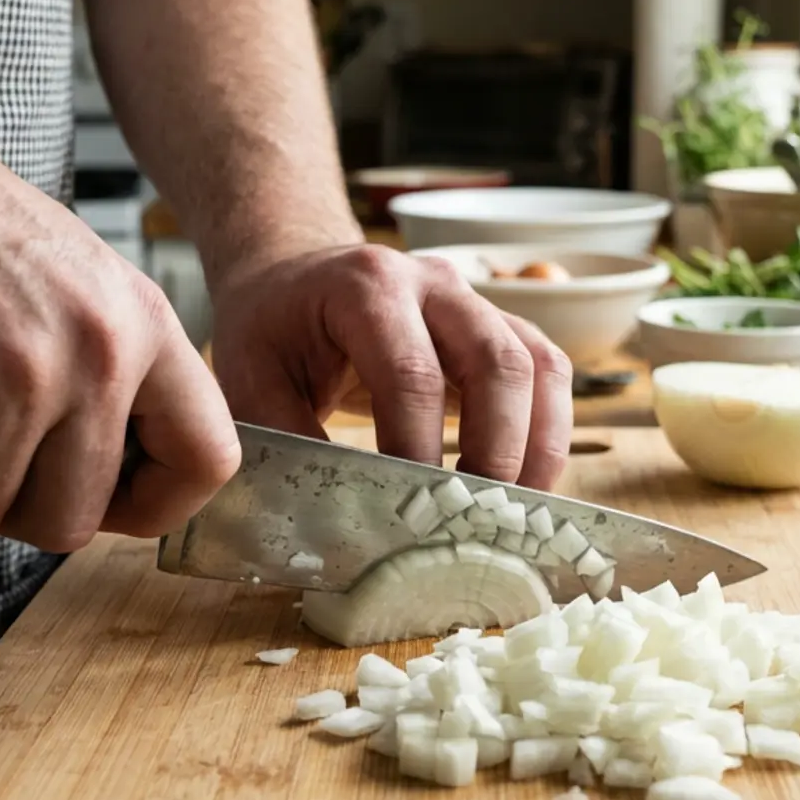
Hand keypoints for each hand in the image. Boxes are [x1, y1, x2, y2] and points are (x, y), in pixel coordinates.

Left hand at [209, 244, 572, 488]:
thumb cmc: (272, 330)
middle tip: (474, 521)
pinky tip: (526, 486)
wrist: (294, 279)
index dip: (418, 448)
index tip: (410, 513)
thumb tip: (330, 519)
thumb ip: (286, 440)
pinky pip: (548, 372)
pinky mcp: (500, 326)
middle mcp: (434, 283)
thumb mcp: (251, 378)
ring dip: (537, 446)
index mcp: (366, 286)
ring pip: (538, 364)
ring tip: (516, 513)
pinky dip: (549, 431)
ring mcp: (476, 300)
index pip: (411, 373)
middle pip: (496, 362)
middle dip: (495, 451)